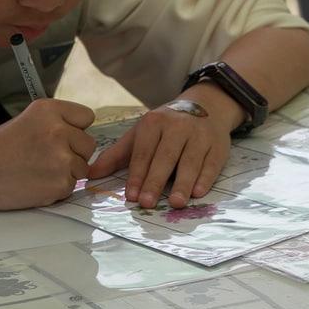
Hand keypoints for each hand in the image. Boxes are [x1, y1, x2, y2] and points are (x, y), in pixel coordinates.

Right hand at [0, 99, 95, 209]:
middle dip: (73, 152)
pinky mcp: (59, 183)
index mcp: (49, 110)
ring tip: (37, 170)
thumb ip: (57, 122)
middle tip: (45, 157)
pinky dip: (57, 188)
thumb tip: (82, 133)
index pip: (86, 117)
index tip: (60, 136)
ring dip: (66, 172)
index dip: (74, 129)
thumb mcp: (28, 119)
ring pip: (82, 167)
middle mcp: (58, 131)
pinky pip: (72, 186)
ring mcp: (61, 158)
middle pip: (88, 144)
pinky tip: (36, 183)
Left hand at [87, 87, 236, 208]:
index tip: (131, 195)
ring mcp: (200, 135)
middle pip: (166, 156)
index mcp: (154, 122)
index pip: (144, 151)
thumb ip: (116, 154)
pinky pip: (211, 163)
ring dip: (183, 183)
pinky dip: (205, 178)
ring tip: (175, 202)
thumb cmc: (167, 126)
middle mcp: (178, 126)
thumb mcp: (141, 133)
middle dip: (155, 180)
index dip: (137, 174)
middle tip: (147, 203)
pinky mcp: (218, 145)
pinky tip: (198, 193)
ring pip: (190, 161)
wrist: (207, 106)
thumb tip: (90, 175)